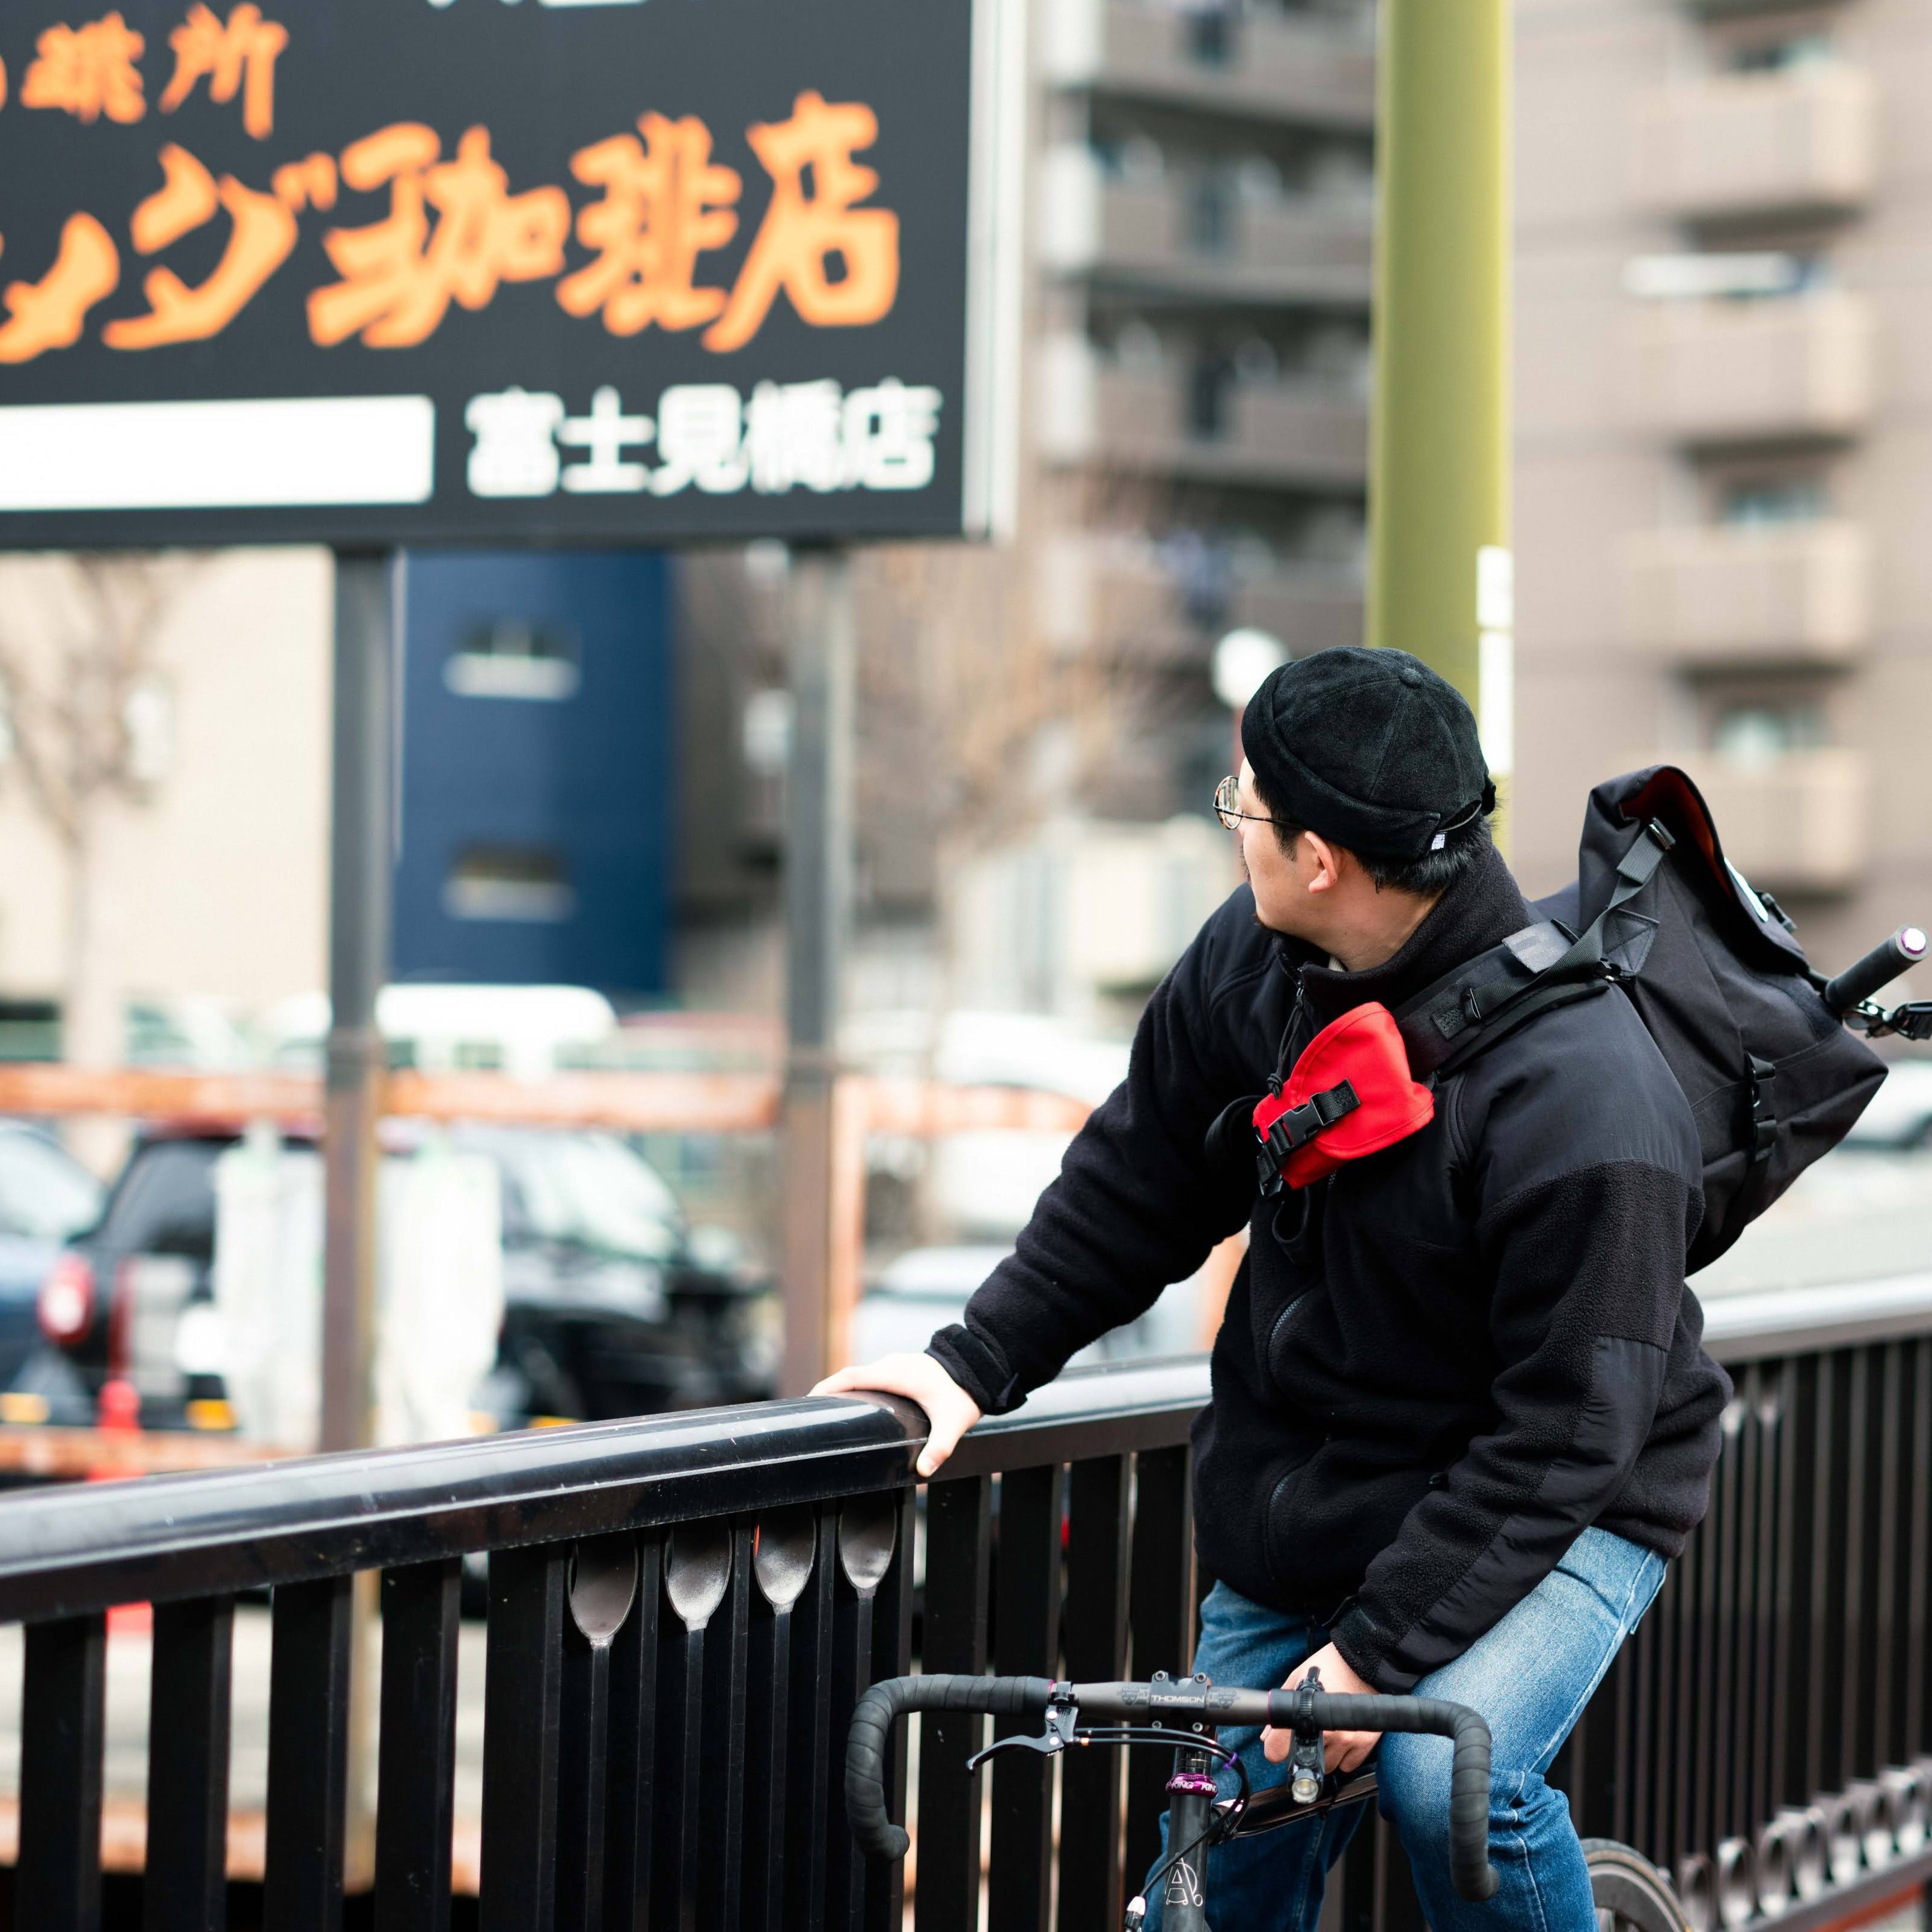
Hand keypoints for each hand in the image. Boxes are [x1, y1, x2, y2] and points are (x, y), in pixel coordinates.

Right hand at [810, 1352, 983, 1478]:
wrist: (980, 1368)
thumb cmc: (963, 1394)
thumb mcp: (953, 1423)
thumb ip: (940, 1447)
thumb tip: (924, 1471)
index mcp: (895, 1373)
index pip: (852, 1376)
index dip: (828, 1386)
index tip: (810, 1399)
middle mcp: (891, 1365)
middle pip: (850, 1376)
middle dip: (829, 1390)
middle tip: (812, 1411)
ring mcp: (895, 1364)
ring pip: (861, 1375)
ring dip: (843, 1388)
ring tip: (829, 1411)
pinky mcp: (901, 1368)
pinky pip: (871, 1375)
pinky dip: (857, 1386)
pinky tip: (856, 1404)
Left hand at [1261, 1642, 1380, 1773]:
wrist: (1364, 1659)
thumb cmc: (1329, 1664)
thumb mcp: (1297, 1678)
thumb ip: (1281, 1706)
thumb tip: (1266, 1736)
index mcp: (1305, 1714)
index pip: (1278, 1752)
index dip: (1275, 1748)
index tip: (1278, 1744)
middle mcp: (1327, 1732)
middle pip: (1306, 1762)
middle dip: (1303, 1749)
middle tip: (1309, 1730)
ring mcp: (1348, 1739)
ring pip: (1328, 1766)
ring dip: (1325, 1754)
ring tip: (1327, 1730)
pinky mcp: (1366, 1742)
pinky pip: (1348, 1765)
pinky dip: (1344, 1756)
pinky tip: (1343, 1735)